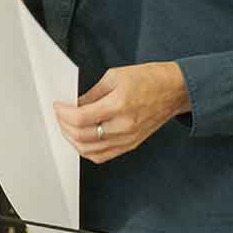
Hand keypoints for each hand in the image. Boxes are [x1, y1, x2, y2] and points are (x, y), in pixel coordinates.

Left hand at [54, 62, 189, 163]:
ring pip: (89, 150)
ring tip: (68, 127)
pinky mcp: (130, 145)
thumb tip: (74, 105)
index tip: (58, 106)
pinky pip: (102, 156)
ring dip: (72, 139)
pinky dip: (87, 150)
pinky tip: (82, 140)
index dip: (63, 113)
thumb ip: (92, 94)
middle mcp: (123, 125)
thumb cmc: (150, 79)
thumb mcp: (115, 76)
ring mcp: (127, 138)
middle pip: (81, 136)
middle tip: (60, 115)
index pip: (80, 118)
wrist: (174, 90)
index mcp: (119, 104)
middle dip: (64, 125)